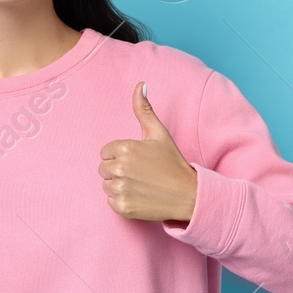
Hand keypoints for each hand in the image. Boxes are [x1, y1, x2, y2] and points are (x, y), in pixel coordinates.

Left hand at [99, 81, 197, 223]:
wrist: (188, 195)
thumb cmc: (173, 163)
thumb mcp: (159, 133)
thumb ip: (144, 110)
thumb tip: (140, 85)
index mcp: (126, 148)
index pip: (106, 151)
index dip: (120, 155)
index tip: (137, 160)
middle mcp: (120, 168)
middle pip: (103, 168)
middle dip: (117, 170)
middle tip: (140, 173)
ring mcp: (121, 189)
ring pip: (106, 185)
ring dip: (119, 185)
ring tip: (140, 185)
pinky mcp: (122, 207)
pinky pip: (110, 201)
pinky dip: (122, 201)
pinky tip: (139, 197)